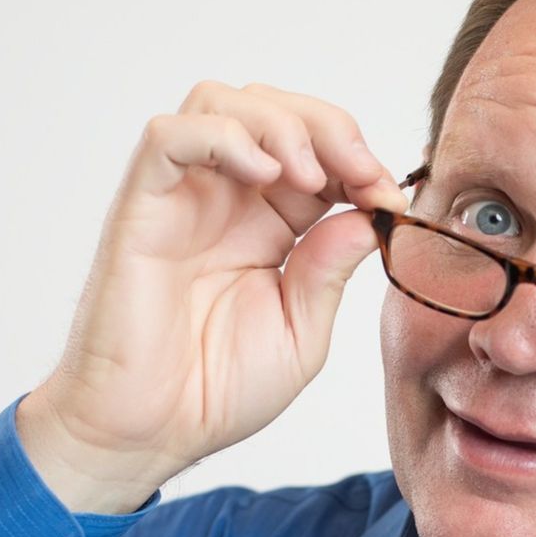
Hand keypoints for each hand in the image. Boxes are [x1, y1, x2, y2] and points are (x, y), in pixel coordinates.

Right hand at [18, 81, 406, 512]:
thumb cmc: (216, 391)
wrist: (152, 432)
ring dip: (281, 123)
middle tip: (365, 175)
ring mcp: (184, 199)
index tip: (392, 197)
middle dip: (333, 129)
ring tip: (312, 176)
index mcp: (272, 227)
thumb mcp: (302, 332)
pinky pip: (169, 136)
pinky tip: (264, 173)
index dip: (361, 161)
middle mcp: (227, 201)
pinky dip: (223, 135)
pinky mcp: (143, 206)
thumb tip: (370, 215)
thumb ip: (331, 270)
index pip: (319, 155)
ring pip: (223, 103)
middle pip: (276, 111)